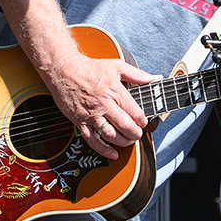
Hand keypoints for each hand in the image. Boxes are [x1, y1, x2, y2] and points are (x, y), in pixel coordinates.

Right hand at [42, 49, 161, 159]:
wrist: (64, 70)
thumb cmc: (91, 68)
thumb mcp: (117, 66)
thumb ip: (138, 75)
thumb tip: (156, 78)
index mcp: (115, 91)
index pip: (134, 112)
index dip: (143, 121)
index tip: (144, 122)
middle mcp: (103, 104)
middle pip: (125, 125)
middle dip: (135, 134)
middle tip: (138, 134)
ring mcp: (91, 115)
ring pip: (110, 134)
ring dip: (122, 142)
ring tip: (128, 141)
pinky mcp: (80, 122)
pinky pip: (92, 140)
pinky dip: (103, 150)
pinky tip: (113, 154)